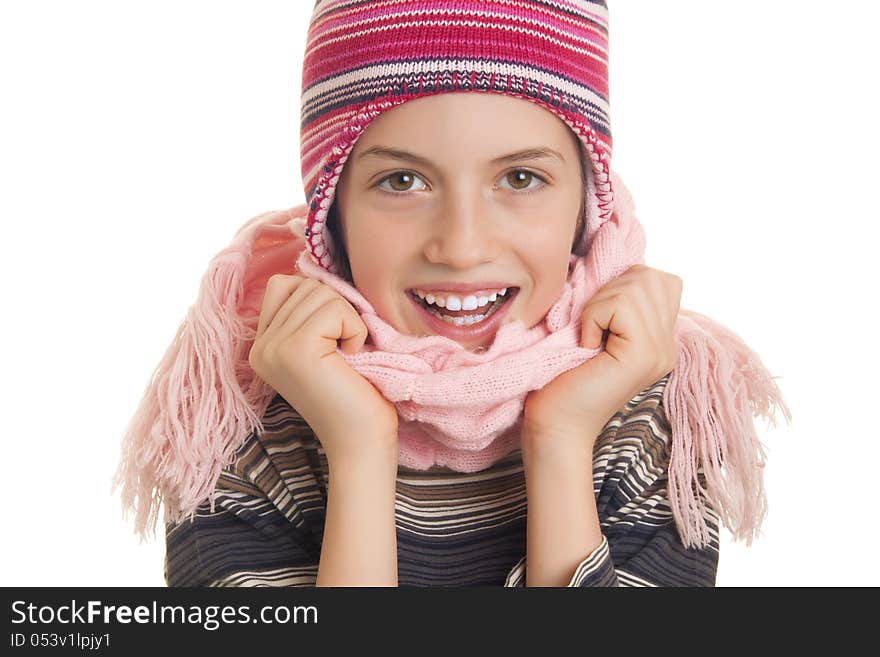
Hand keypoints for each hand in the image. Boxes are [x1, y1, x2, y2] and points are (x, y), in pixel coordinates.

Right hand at [248, 275, 398, 462]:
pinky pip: (334, 309)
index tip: (336, 339)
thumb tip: (321, 265)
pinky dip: (355, 329)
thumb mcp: (327, 344)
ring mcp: (272, 347)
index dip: (322, 301)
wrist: (363, 442)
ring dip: (348, 319)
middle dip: (337, 310)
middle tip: (345, 350)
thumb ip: (314, 311)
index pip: (284, 285)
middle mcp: (259, 346)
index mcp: (262, 344)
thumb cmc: (357, 393)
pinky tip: (352, 358)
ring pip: (319, 292)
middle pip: (304, 284)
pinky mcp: (294, 349)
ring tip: (347, 355)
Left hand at [523, 264, 681, 448]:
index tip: (597, 319)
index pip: (659, 280)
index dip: (620, 286)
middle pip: (650, 276)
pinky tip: (587, 345)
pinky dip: (595, 316)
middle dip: (610, 290)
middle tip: (591, 328)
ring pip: (637, 285)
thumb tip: (615, 263)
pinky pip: (621, 304)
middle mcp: (668, 345)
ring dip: (600, 304)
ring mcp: (661, 351)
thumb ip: (615, 303)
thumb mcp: (595, 329)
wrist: (554, 425)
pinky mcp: (644, 355)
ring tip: (589, 338)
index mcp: (659, 339)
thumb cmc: (561, 378)